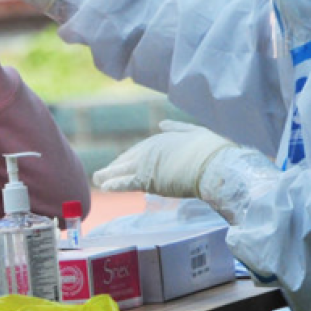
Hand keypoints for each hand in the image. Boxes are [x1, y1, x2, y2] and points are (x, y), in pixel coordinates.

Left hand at [92, 120, 236, 199]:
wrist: (213, 165)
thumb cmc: (210, 150)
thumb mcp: (195, 133)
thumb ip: (178, 128)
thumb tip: (163, 124)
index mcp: (162, 139)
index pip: (142, 150)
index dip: (131, 157)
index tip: (123, 163)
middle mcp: (151, 151)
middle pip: (130, 159)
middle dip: (117, 166)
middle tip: (104, 172)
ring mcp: (148, 165)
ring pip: (124, 170)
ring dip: (110, 174)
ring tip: (98, 178)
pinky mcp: (148, 180)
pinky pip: (126, 182)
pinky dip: (114, 184)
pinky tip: (104, 186)